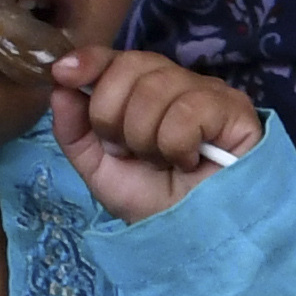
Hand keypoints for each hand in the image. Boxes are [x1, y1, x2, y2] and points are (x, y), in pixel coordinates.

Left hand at [53, 48, 266, 221]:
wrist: (194, 238)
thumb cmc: (154, 204)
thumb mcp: (100, 171)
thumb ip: (75, 132)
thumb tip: (60, 88)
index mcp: (145, 93)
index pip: (116, 58)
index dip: (90, 60)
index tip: (63, 74)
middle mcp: (178, 84)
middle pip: (131, 66)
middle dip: (112, 116)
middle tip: (126, 152)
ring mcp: (209, 93)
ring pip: (156, 88)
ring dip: (145, 138)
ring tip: (161, 163)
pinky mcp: (235, 109)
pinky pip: (188, 109)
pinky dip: (177, 144)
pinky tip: (188, 162)